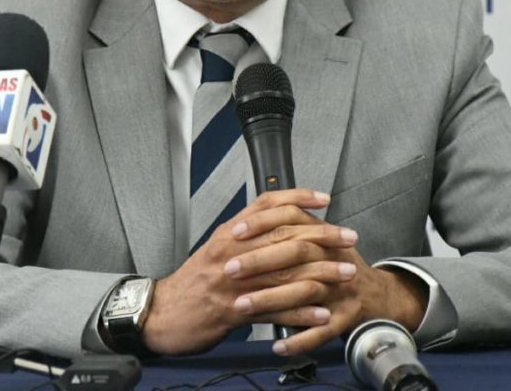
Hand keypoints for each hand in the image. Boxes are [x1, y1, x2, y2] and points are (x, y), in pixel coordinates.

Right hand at [141, 188, 349, 354]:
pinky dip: (301, 313)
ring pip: (286, 273)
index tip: (324, 198)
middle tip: (348, 238)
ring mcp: (233, 283)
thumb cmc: (192, 283)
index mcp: (228, 234)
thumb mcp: (215, 248)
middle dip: (322, 236)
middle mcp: (232, 253)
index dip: (297, 197)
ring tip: (346, 274)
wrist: (161, 313)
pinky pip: (275, 311)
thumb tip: (274, 222)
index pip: (266, 206)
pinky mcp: (233, 312)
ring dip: (321, 273)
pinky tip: (322, 313)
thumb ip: (244, 235)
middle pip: (284, 236)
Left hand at [221, 203, 429, 355]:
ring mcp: (341, 288)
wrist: (377, 296)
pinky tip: (278, 346)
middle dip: (259, 261)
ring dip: (271, 300)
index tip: (234, 233)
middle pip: (296, 253)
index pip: (291, 220)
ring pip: (305, 291)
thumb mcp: (318, 240)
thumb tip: (248, 217)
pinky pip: (322, 331)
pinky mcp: (347, 317)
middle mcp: (334, 258)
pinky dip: (299, 339)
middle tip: (229, 270)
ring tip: (241, 306)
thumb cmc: (338, 267)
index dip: (262, 224)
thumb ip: (291, 226)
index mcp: (323, 236)